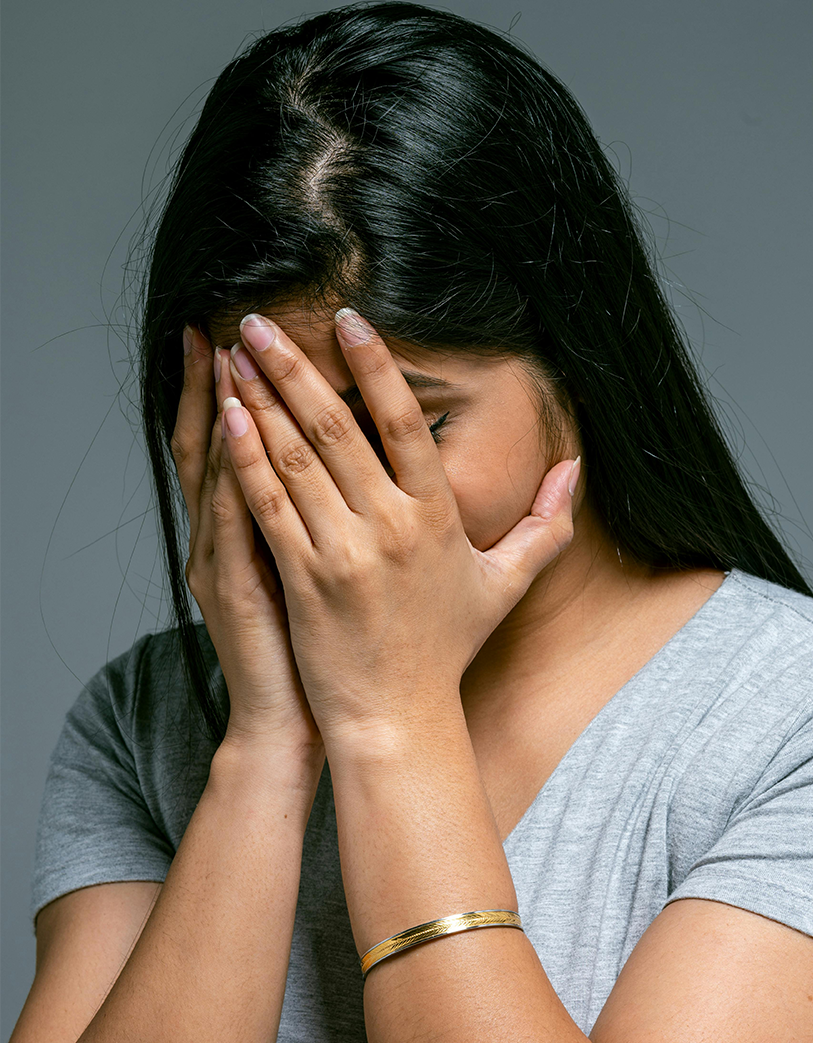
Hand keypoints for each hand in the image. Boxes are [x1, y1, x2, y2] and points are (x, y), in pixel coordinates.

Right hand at [171, 327, 322, 778]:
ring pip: (220, 469)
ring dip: (227, 407)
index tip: (253, 338)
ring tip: (231, 352)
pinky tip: (236, 426)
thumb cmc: (319, 647)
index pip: (245, 447)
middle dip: (231, 381)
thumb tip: (362, 473)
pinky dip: (233, 470)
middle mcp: (228, 537)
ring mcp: (226, 559)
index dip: (244, 392)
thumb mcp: (320, 577)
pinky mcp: (237, 586)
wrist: (295, 720)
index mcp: (254, 530)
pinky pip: (232, 518)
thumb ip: (330, 520)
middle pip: (221, 443)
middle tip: (235, 322)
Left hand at [219, 310, 577, 744]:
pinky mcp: (302, 578)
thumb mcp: (506, 583)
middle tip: (263, 319)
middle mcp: (389, 527)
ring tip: (238, 353)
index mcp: (437, 517)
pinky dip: (246, 459)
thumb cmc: (447, 648)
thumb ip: (546, 523)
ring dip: (262, 400)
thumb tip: (576, 468)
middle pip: (336, 428)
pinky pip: (269, 506)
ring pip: (295, 459)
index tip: (349, 319)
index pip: (404, 424)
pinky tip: (228, 417)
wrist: (397, 716)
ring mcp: (341, 552)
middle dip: (296, 367)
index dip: (376, 366)